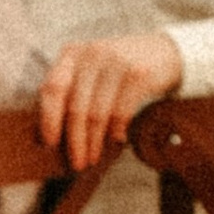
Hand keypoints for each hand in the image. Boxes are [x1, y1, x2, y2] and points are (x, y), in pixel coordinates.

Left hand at [37, 30, 180, 174]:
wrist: (164, 51)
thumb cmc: (117, 69)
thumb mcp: (90, 69)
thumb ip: (70, 89)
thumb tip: (51, 133)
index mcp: (73, 53)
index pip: (53, 88)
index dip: (49, 118)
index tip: (50, 143)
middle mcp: (93, 54)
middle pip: (76, 107)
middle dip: (75, 140)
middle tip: (77, 162)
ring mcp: (117, 62)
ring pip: (98, 114)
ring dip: (95, 142)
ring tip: (93, 158)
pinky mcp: (138, 74)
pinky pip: (121, 112)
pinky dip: (117, 131)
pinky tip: (117, 140)